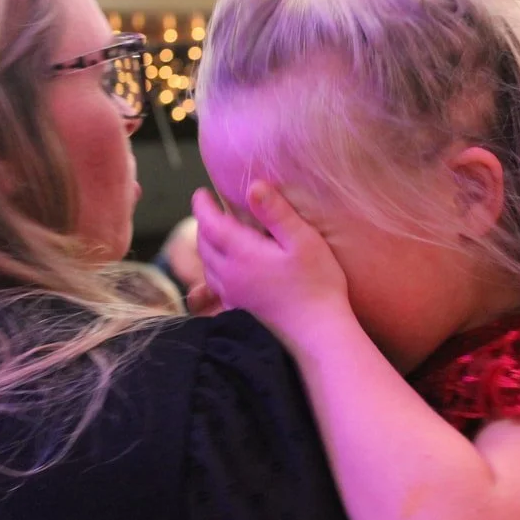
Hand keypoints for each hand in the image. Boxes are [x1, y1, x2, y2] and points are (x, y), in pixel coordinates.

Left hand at [192, 182, 351, 341]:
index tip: (201, 192)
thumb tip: (253, 186)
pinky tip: (229, 267)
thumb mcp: (303, 240)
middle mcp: (230, 275)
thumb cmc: (317, 284)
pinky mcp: (241, 309)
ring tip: (218, 233)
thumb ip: (276, 212)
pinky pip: (216, 283)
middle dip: (203, 223)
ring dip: (207, 245)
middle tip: (211, 209)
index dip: (202, 206)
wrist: (318, 333)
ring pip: (207, 265)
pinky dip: (215, 267)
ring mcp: (233, 295)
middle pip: (203, 244)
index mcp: (242, 254)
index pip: (209, 224)